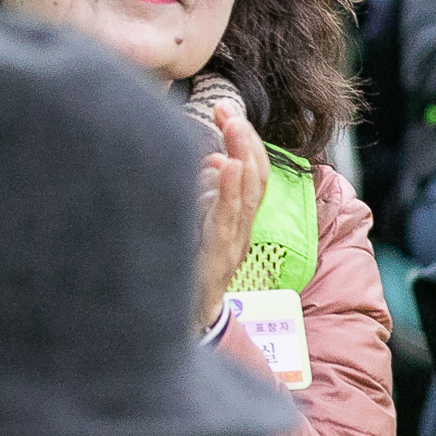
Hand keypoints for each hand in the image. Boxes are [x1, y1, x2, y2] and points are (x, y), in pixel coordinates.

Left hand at [191, 101, 269, 330]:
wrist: (181, 326)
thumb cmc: (187, 273)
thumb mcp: (198, 227)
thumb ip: (208, 196)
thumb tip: (211, 161)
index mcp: (237, 222)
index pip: (251, 173)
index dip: (246, 140)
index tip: (227, 110)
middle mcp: (239, 232)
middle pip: (254, 178)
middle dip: (246, 140)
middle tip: (229, 110)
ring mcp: (230, 246)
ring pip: (247, 196)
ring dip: (242, 155)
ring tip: (233, 126)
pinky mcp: (214, 260)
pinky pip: (226, 222)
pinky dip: (228, 192)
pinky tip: (224, 167)